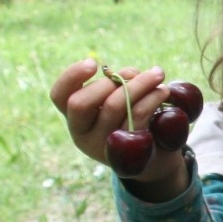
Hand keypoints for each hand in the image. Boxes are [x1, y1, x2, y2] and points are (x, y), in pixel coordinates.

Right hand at [48, 59, 188, 200]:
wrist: (154, 157)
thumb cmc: (132, 119)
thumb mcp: (119, 99)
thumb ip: (118, 84)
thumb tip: (127, 75)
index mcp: (75, 117)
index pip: (59, 96)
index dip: (71, 76)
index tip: (93, 63)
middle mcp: (82, 134)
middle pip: (80, 103)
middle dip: (107, 82)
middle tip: (132, 74)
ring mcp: (102, 145)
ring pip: (113, 106)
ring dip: (138, 83)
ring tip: (157, 75)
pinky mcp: (126, 151)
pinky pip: (137, 116)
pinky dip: (151, 98)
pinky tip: (163, 91)